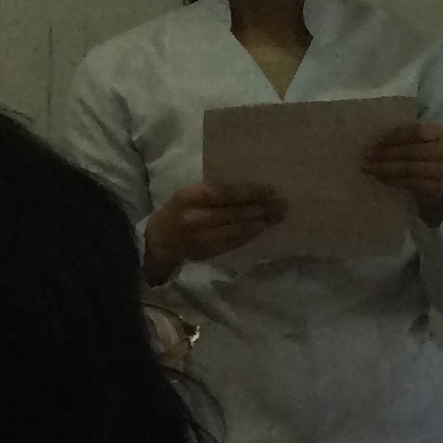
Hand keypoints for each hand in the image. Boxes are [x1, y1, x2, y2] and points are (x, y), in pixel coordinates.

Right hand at [143, 182, 284, 279]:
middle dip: (262, 209)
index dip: (250, 193)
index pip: (225, 193)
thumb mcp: (189, 195)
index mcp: (189, 197)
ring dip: (262, 223)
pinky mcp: (209, 252)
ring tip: (279, 216)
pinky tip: (263, 228)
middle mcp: (196, 218)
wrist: (159, 242)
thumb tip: (250, 190)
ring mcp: (202, 238)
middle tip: (283, 204)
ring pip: (239, 230)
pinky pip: (235, 242)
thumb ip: (214, 192)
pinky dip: (251, 234)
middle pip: (236, 213)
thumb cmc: (178, 211)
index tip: (270, 190)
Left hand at [362, 122, 442, 226]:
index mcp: (441, 132)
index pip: (417, 131)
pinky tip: (380, 178)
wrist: (433, 177)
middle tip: (367, 156)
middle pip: (413, 151)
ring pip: (411, 169)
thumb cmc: (419, 152)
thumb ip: (400, 136)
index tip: (376, 141)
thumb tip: (373, 140)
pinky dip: (393, 181)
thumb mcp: (413, 139)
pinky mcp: (438, 188)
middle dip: (387, 154)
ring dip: (387, 169)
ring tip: (369, 168)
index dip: (395, 136)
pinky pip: (412, 184)